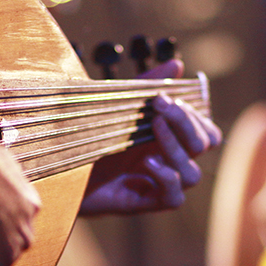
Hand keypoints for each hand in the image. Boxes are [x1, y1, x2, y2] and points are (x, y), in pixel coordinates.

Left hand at [78, 59, 221, 215]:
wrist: (60, 166)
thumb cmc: (91, 136)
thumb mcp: (119, 106)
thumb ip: (147, 85)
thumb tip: (177, 64)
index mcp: (169, 138)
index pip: (205, 130)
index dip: (193, 114)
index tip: (163, 97)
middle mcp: (169, 161)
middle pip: (204, 146)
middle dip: (185, 123)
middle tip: (159, 107)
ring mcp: (158, 183)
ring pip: (192, 174)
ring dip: (176, 148)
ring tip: (153, 129)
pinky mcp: (145, 202)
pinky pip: (174, 198)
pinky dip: (166, 178)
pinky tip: (148, 163)